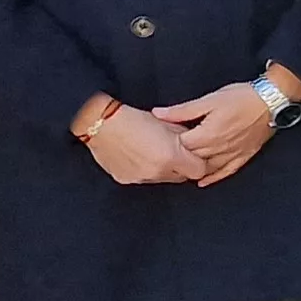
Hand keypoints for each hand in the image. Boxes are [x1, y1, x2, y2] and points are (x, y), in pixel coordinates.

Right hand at [85, 104, 206, 184]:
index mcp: (171, 156)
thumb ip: (186, 138)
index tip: (195, 156)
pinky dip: (145, 170)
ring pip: (163, 179)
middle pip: (181, 177)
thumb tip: (196, 145)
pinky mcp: (126, 180)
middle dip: (182, 166)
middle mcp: (157, 171)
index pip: (199, 171)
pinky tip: (139, 156)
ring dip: (163, 169)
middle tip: (174, 152)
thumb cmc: (133, 119)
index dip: (199, 162)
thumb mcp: (168, 124)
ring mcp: (141, 178)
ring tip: (153, 151)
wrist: (101, 123)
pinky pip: (144, 179)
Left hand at [149, 82, 274, 185]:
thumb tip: (157, 113)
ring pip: (208, 168)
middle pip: (192, 159)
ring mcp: (232, 154)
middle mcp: (219, 148)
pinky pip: (227, 171)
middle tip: (165, 154)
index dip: (168, 144)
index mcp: (208, 134)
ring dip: (194, 170)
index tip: (159, 141)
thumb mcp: (210, 100)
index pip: (180, 146)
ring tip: (180, 168)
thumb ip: (182, 110)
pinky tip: (204, 181)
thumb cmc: (242, 97)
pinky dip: (214, 178)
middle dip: (178, 157)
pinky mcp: (244, 155)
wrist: (273, 100)